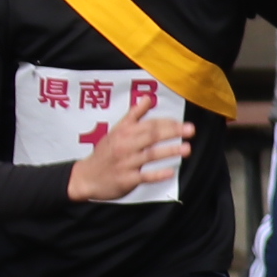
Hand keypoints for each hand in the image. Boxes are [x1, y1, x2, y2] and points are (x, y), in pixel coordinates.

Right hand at [65, 90, 195, 201]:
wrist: (86, 177)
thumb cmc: (105, 153)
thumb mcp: (116, 131)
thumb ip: (134, 115)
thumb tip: (148, 98)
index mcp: (124, 132)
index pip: (148, 124)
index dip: (167, 123)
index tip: (182, 123)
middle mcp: (125, 145)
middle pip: (151, 136)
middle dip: (172, 132)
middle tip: (190, 129)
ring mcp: (126, 163)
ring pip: (149, 155)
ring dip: (169, 151)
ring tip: (187, 148)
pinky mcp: (126, 179)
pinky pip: (143, 176)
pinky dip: (157, 174)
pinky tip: (170, 172)